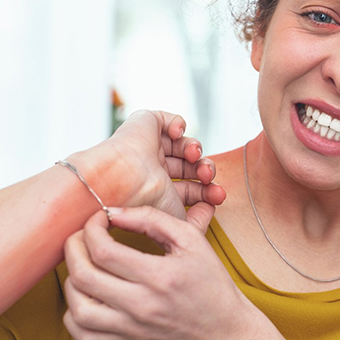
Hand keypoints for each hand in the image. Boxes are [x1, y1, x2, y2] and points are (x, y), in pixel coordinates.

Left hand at [62, 204, 259, 339]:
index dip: (92, 228)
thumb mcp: (192, 241)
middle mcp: (141, 306)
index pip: (103, 250)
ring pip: (77, 308)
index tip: (100, 219)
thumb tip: (115, 212)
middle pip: (82, 276)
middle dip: (73, 248)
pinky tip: (86, 297)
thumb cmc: (211, 285)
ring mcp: (130, 329)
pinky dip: (74, 316)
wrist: (225, 334)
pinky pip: (83, 336)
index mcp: (159, 277)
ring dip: (71, 280)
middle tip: (83, 236)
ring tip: (84, 265)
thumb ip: (152, 219)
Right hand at [69, 110, 225, 219]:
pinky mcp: (143, 125)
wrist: (121, 180)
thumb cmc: (144, 203)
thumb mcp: (177, 219)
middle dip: (205, 171)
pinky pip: (167, 119)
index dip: (207, 191)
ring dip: (196, 149)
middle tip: (208, 177)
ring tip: (194, 156)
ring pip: (182, 143)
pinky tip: (178, 134)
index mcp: (157, 191)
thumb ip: (195, 219)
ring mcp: (147, 147)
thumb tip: (210, 211)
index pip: (188, 188)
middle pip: (189, 166)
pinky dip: (179, 123)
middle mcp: (151, 169)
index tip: (218, 197)